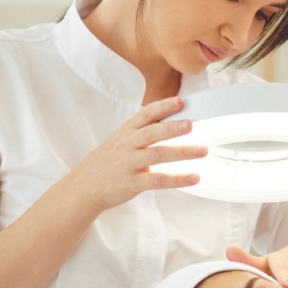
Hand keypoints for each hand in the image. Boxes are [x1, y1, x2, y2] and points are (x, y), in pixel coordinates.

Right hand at [63, 96, 206, 212]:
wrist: (84, 186)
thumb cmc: (108, 161)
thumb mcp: (121, 140)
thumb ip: (143, 130)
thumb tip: (172, 118)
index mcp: (126, 131)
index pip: (145, 115)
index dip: (163, 107)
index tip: (180, 101)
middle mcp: (127, 145)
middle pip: (151, 133)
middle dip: (172, 127)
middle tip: (191, 124)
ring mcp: (129, 164)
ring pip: (157, 155)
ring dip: (182, 152)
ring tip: (202, 150)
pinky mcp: (132, 183)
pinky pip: (158, 180)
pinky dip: (177, 179)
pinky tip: (194, 177)